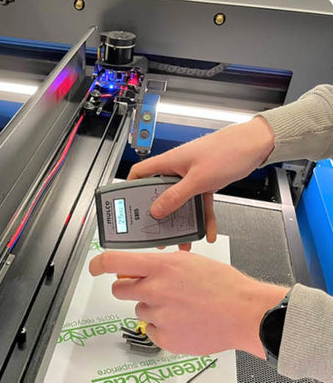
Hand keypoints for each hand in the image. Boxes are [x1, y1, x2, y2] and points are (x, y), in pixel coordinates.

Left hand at [89, 250, 287, 357]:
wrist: (247, 313)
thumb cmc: (225, 286)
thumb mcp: (190, 262)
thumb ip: (160, 265)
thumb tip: (137, 269)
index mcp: (161, 267)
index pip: (114, 261)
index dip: (98, 264)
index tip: (94, 267)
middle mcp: (155, 290)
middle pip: (120, 289)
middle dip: (129, 288)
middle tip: (150, 290)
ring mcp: (158, 315)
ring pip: (139, 310)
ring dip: (153, 309)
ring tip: (182, 307)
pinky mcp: (165, 337)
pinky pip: (151, 330)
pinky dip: (163, 328)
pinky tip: (184, 322)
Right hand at [127, 116, 274, 249]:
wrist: (255, 144)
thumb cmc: (228, 150)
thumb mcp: (198, 179)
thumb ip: (176, 196)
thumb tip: (157, 209)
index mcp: (168, 162)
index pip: (139, 174)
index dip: (130, 188)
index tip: (127, 205)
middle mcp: (177, 169)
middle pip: (159, 193)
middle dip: (158, 213)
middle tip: (156, 228)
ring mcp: (191, 176)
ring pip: (180, 202)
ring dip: (182, 220)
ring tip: (182, 238)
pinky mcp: (205, 182)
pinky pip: (199, 204)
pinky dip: (202, 217)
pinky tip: (206, 231)